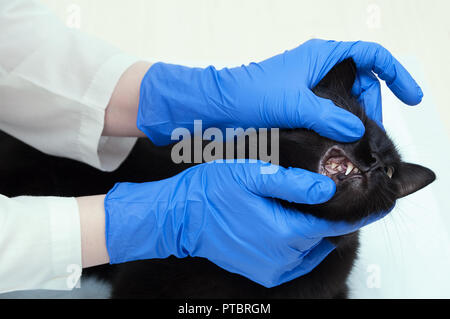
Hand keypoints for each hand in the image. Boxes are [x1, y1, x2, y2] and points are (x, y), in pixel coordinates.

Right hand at [104, 160, 385, 287]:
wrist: (181, 217)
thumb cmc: (212, 192)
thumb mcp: (252, 175)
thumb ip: (292, 183)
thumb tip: (327, 188)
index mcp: (284, 232)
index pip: (334, 226)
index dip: (354, 213)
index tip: (372, 204)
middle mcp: (282, 257)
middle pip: (322, 238)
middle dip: (331, 218)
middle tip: (332, 196)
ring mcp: (271, 268)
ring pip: (310, 250)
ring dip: (315, 232)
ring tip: (310, 208)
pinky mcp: (261, 271)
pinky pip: (294, 261)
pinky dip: (301, 246)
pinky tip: (292, 226)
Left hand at [137, 39, 421, 144]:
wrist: (215, 109)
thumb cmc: (245, 94)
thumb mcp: (292, 102)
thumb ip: (328, 114)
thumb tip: (357, 130)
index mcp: (321, 57)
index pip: (371, 56)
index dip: (395, 73)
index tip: (411, 96)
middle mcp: (317, 72)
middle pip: (362, 85)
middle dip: (372, 106)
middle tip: (370, 135)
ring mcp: (308, 93)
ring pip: (345, 105)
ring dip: (354, 123)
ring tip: (355, 145)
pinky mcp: (299, 111)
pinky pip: (328, 119)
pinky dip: (336, 132)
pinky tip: (337, 147)